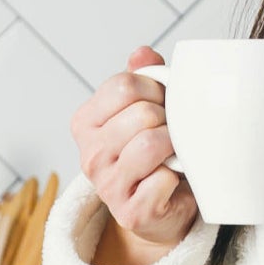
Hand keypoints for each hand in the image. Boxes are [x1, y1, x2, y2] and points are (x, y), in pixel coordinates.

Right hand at [70, 45, 198, 264]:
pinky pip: (165, 179)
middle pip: (142, 113)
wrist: (161, 209)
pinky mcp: (131, 212)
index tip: (162, 103)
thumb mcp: (142, 111)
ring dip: (175, 146)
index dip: (155, 89)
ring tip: (174, 152)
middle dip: (168, 119)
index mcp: (86, 123)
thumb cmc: (153, 154)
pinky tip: (172, 180)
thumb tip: (143, 53)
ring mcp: (108, 186)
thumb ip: (142, 78)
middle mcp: (90, 154)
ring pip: (152, 143)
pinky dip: (177, 176)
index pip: (124, 85)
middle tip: (171, 133)